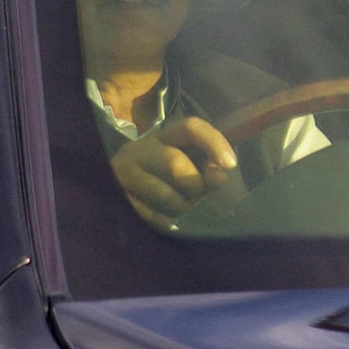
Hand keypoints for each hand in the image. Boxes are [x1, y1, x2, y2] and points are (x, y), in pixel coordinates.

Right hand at [109, 116, 237, 228]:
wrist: (119, 191)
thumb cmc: (167, 179)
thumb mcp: (190, 167)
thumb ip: (209, 169)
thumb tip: (218, 177)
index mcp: (164, 136)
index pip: (190, 128)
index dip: (213, 142)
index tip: (230, 164)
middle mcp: (140, 149)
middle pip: (175, 164)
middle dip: (194, 185)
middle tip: (196, 195)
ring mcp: (123, 173)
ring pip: (164, 194)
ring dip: (181, 206)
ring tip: (180, 207)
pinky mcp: (117, 198)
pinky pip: (151, 215)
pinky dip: (167, 220)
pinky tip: (166, 218)